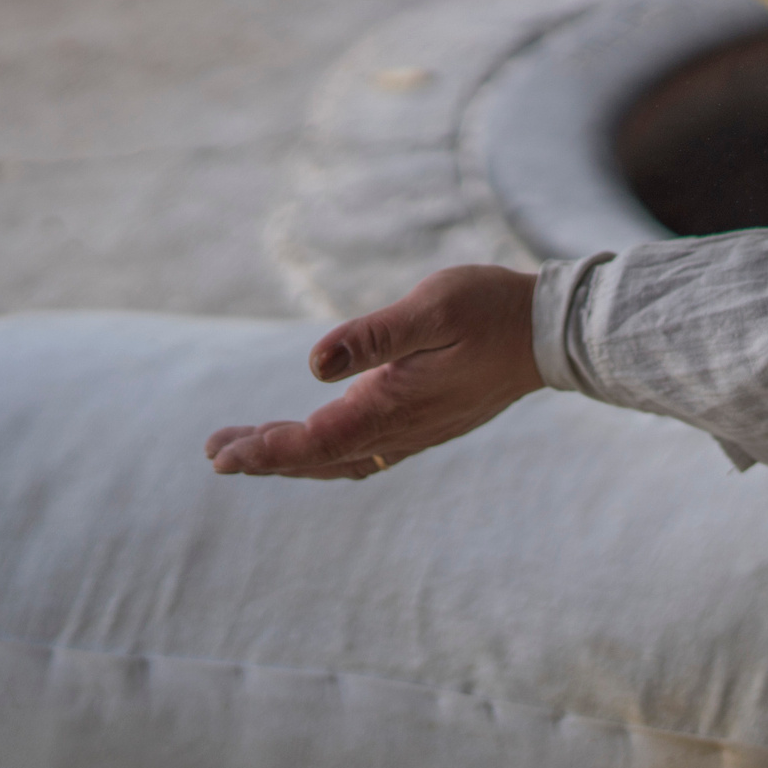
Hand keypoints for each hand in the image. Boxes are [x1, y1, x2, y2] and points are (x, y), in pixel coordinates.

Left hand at [205, 264, 543, 479]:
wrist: (551, 332)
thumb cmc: (492, 309)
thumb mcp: (432, 308)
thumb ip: (373, 336)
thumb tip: (313, 363)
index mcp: (395, 406)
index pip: (317, 442)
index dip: (267, 450)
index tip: (223, 454)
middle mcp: (402, 429)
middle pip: (320, 458)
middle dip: (266, 456)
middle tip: (216, 452)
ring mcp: (415, 431)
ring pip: (340, 458)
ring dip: (292, 456)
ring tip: (246, 445)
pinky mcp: (425, 423)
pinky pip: (363, 451)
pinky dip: (326, 451)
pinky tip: (311, 439)